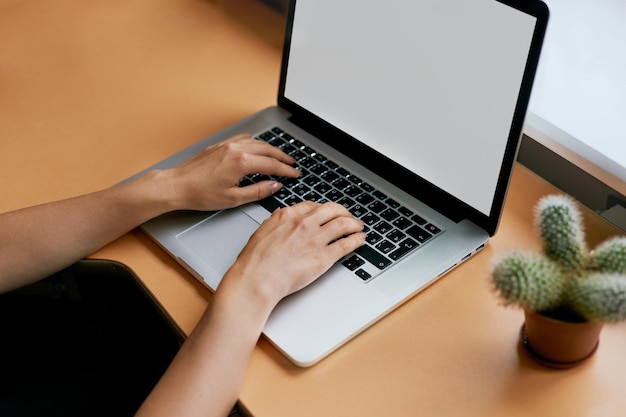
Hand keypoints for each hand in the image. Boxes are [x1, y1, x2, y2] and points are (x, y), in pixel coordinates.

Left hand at [161, 133, 299, 210]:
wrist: (176, 186)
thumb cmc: (200, 194)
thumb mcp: (233, 199)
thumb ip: (258, 191)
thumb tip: (274, 186)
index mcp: (241, 162)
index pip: (272, 165)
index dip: (286, 170)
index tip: (295, 174)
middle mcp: (235, 150)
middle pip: (267, 150)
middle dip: (282, 156)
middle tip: (292, 163)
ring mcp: (226, 145)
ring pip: (255, 142)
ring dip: (269, 148)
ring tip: (278, 155)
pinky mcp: (218, 146)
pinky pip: (241, 139)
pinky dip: (252, 141)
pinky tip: (254, 142)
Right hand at [223, 201, 365, 306]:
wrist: (257, 279)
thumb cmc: (255, 261)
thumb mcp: (262, 232)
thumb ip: (275, 222)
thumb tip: (281, 215)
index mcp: (288, 216)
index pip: (313, 206)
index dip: (324, 209)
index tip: (328, 212)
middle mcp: (304, 223)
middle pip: (332, 210)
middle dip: (343, 211)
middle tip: (348, 216)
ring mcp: (316, 239)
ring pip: (343, 224)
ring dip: (354, 223)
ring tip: (359, 226)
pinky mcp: (324, 257)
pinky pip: (346, 244)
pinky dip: (356, 240)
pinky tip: (360, 239)